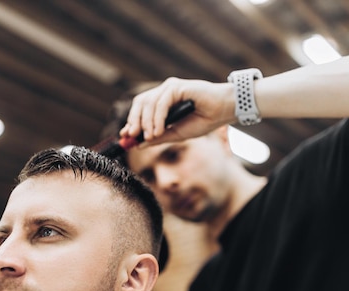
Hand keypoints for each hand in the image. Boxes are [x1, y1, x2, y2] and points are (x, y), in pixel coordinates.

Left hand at [119, 77, 236, 144]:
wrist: (223, 111)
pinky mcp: (176, 87)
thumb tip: (140, 144)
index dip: (131, 121)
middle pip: (140, 103)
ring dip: (147, 122)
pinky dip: (157, 118)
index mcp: (163, 101)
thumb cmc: (204, 120)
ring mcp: (169, 88)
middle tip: (132, 136)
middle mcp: (164, 92)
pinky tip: (158, 130)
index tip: (125, 136)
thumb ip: (160, 137)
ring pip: (148, 103)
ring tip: (150, 137)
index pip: (141, 108)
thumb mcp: (177, 134)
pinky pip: (161, 103)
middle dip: (134, 121)